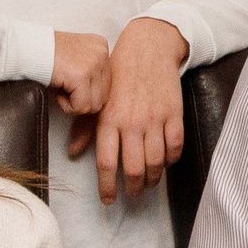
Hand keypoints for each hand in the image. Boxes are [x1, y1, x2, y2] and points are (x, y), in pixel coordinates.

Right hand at [51, 30, 111, 118]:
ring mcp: (94, 63)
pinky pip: (81, 107)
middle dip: (82, 98)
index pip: (106, 83)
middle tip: (64, 86)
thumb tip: (100, 98)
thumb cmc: (45, 55)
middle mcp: (102, 52)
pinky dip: (67, 105)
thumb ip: (92, 71)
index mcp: (101, 46)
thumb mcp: (76, 57)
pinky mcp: (81, 76)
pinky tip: (58, 90)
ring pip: (94, 104)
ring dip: (75, 103)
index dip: (86, 90)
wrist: (25, 48)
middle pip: (103, 95)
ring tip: (61, 87)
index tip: (69, 81)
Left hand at [95, 17, 188, 202]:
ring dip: (152, 179)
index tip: (108, 199)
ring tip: (148, 182)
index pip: (106, 163)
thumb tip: (73, 153)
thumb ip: (86, 128)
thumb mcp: (99, 100)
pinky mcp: (174, 114)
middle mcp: (131, 122)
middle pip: (133, 169)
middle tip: (131, 193)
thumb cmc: (120, 74)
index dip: (107, 186)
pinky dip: (171, 160)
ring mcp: (154, 119)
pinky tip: (165, 163)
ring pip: (156, 162)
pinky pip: (175, 147)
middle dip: (132, 188)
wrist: (149, 48)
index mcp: (109, 119)